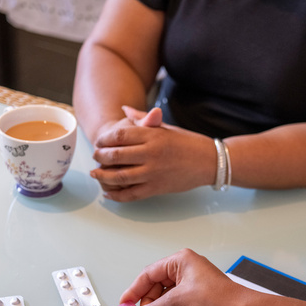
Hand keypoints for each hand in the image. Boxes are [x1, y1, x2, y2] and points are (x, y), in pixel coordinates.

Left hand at [90, 106, 215, 200]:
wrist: (209, 161)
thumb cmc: (188, 142)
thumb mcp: (166, 128)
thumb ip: (143, 120)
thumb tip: (125, 110)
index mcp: (152, 135)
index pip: (118, 136)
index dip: (104, 139)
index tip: (99, 142)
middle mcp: (151, 154)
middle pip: (115, 156)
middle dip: (100, 157)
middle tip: (95, 157)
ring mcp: (153, 173)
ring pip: (119, 177)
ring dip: (103, 176)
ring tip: (96, 174)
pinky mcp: (157, 188)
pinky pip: (131, 194)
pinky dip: (117, 195)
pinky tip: (108, 192)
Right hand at [121, 249, 249, 305]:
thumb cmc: (217, 298)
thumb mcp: (177, 303)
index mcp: (180, 261)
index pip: (149, 274)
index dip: (135, 290)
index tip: (125, 304)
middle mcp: (186, 270)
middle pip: (157, 289)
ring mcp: (192, 285)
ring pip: (167, 301)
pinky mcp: (198, 299)